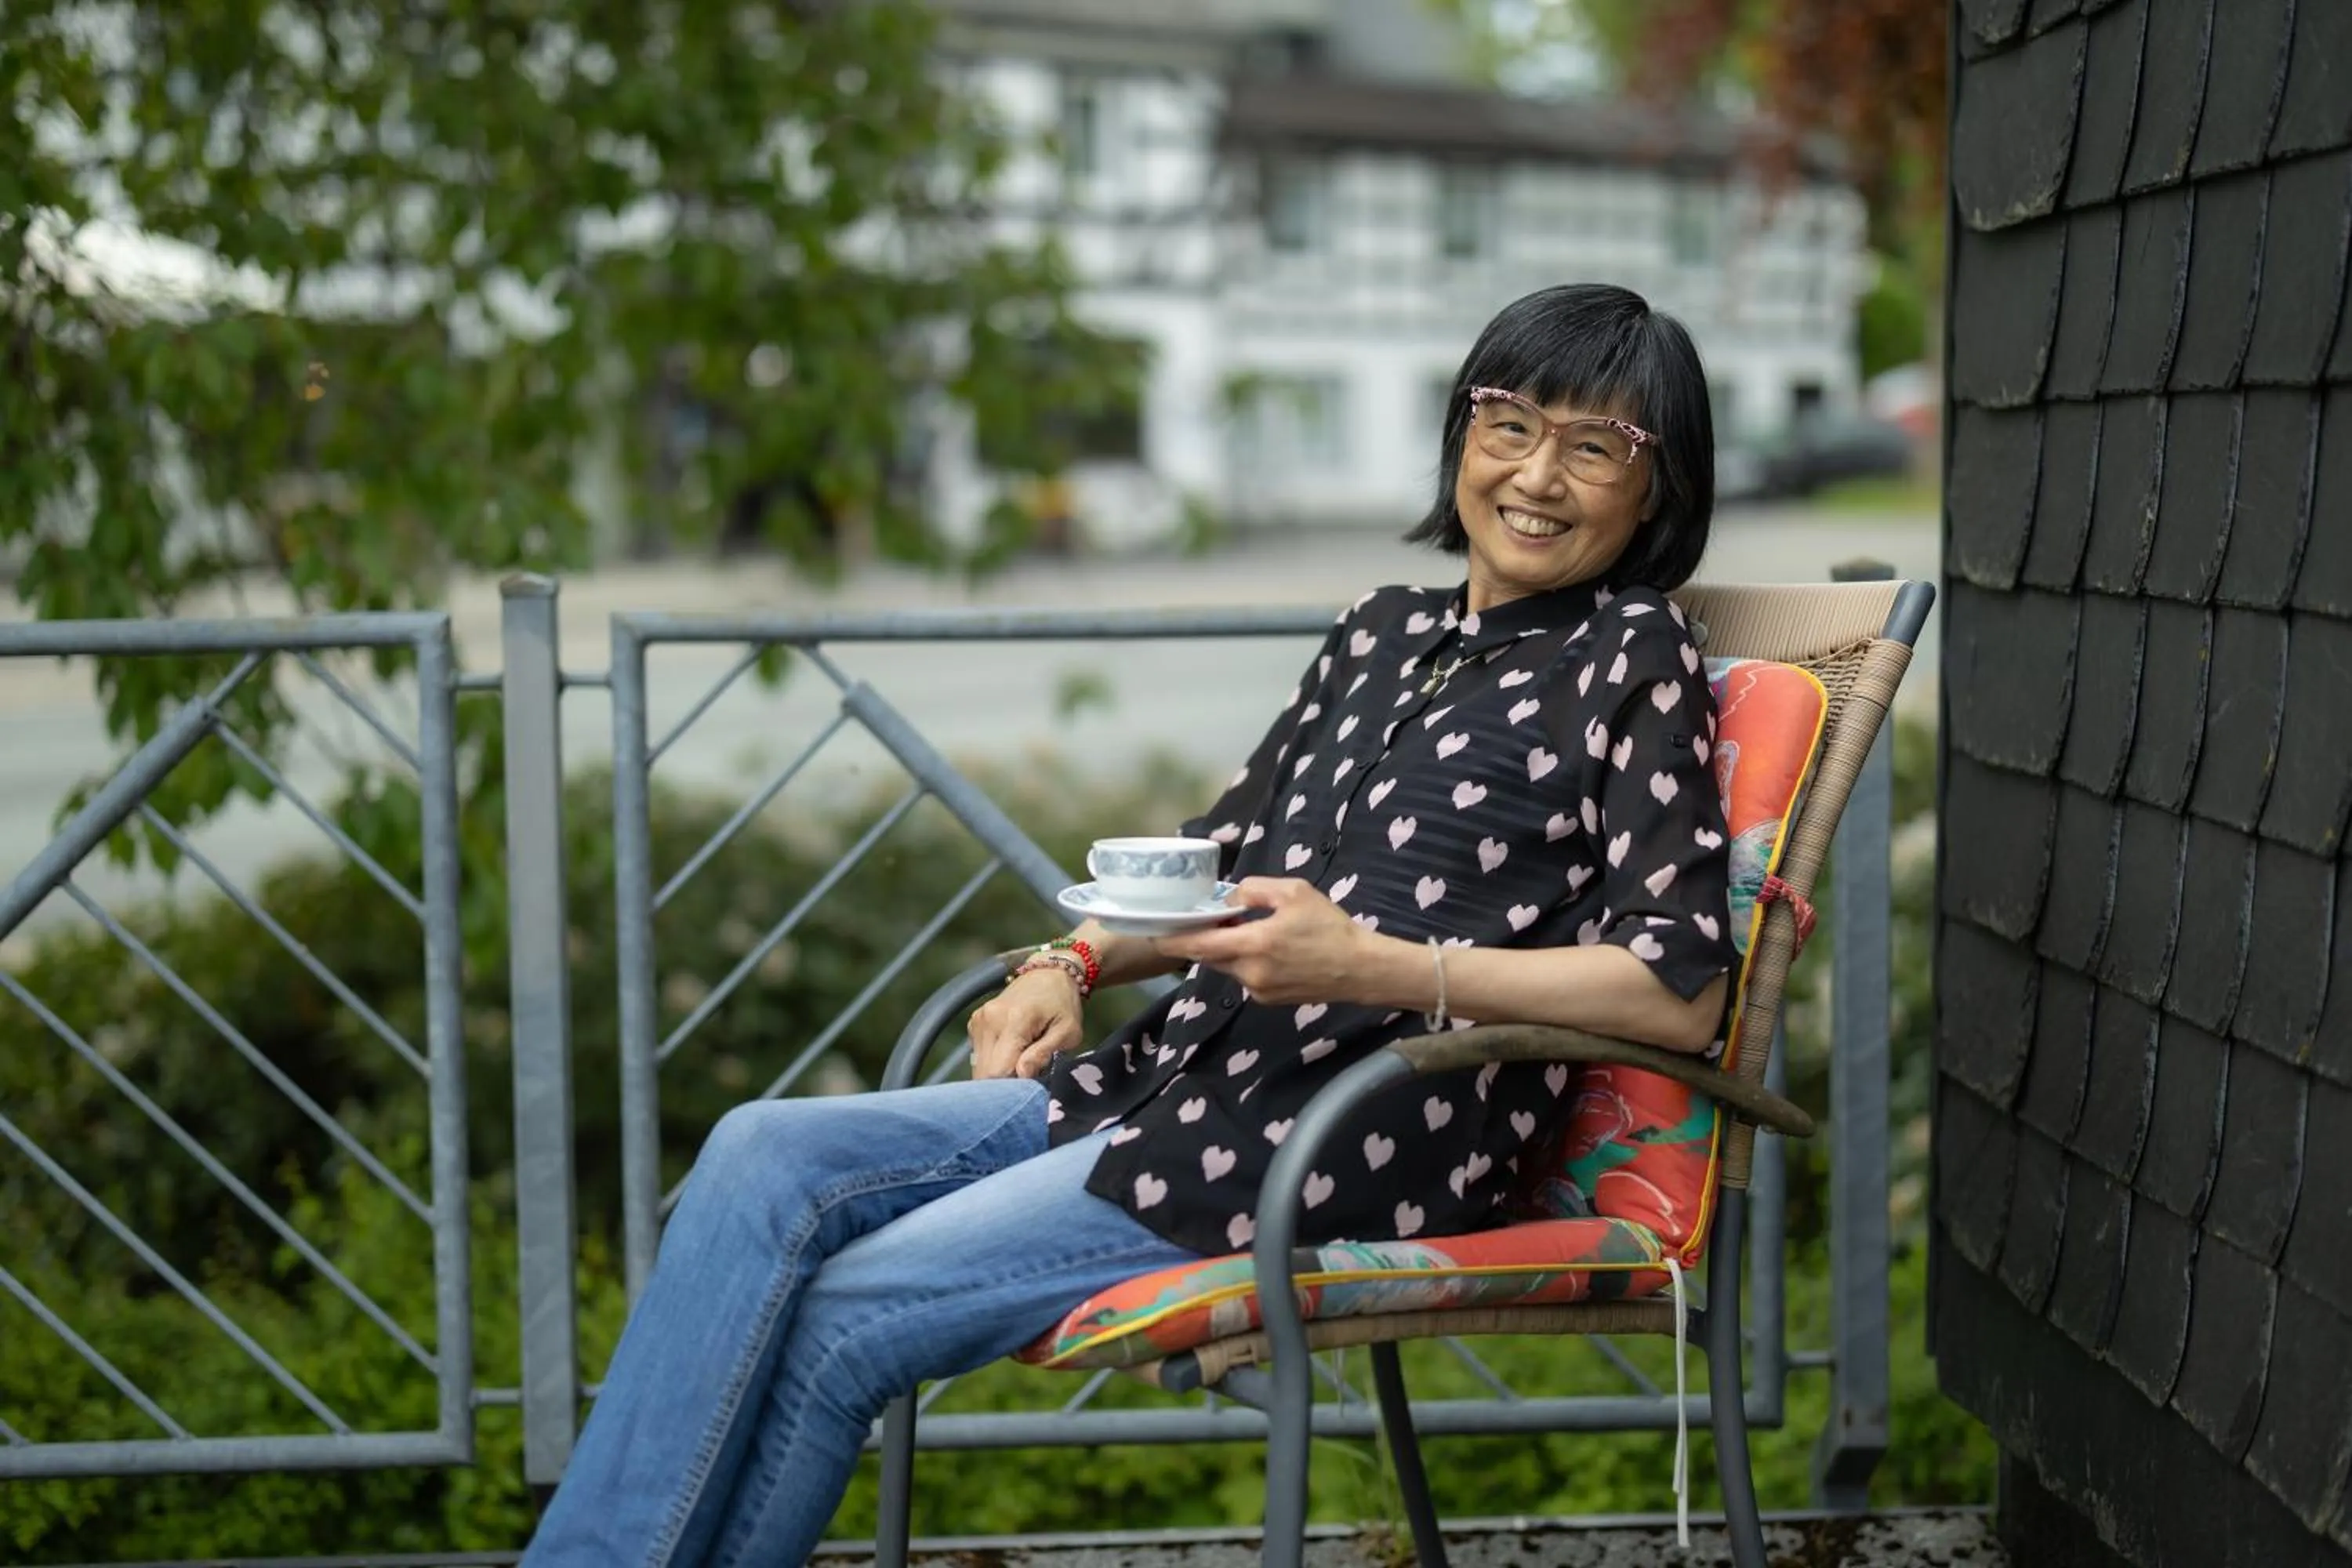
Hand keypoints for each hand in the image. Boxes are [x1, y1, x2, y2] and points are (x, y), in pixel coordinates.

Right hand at [969, 966, 1085, 1079]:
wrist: (1048, 974)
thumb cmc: (1063, 1004)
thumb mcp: (1068, 1031)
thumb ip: (1043, 1053)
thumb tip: (1022, 1075)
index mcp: (1015, 1020)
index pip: (998, 1070)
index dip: (1011, 1088)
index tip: (1028, 1088)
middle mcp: (990, 1019)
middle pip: (984, 1072)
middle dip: (1004, 1083)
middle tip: (1027, 1078)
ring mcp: (979, 1019)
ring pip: (979, 1066)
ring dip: (999, 1072)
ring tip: (1021, 1060)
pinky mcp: (975, 1022)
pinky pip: (979, 1054)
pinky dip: (994, 1060)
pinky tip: (1012, 1050)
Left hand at [1153, 877, 1376, 1005]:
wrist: (1359, 968)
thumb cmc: (1329, 926)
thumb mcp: (1293, 892)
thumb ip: (1254, 889)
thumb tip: (1229, 897)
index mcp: (1254, 944)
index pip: (1197, 945)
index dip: (1171, 939)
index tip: (1153, 931)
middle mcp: (1250, 972)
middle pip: (1209, 956)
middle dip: (1202, 939)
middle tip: (1204, 919)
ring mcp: (1258, 990)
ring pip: (1226, 966)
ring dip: (1226, 949)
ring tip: (1244, 929)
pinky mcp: (1268, 999)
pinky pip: (1244, 976)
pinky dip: (1244, 960)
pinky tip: (1266, 948)